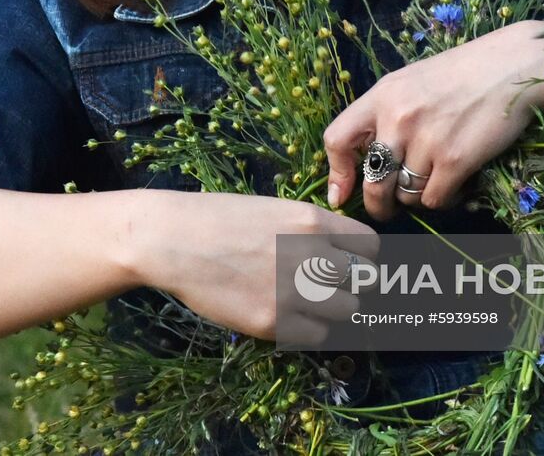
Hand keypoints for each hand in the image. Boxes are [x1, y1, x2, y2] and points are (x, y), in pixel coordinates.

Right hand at [138, 191, 377, 343]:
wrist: (173, 239)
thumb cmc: (219, 219)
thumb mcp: (275, 209)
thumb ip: (311, 230)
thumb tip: (343, 254)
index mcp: (312, 221)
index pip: (369, 246)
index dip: (363, 256)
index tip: (351, 262)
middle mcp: (311, 255)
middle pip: (366, 280)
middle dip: (353, 283)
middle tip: (332, 285)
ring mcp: (293, 291)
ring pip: (348, 310)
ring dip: (334, 308)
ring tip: (309, 302)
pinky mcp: (273, 322)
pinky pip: (317, 335)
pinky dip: (309, 329)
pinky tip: (289, 316)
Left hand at [323, 21, 543, 220]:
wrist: (513, 67)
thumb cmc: (462, 75)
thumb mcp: (411, 83)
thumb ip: (386, 114)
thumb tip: (365, 159)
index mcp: (382, 96)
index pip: (337, 140)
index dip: (337, 174)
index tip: (341, 195)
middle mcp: (398, 118)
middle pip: (372, 183)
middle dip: (378, 205)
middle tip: (389, 207)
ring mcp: (426, 140)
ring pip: (407, 195)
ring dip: (419, 195)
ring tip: (437, 177)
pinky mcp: (455, 160)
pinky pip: (435, 200)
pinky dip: (446, 198)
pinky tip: (458, 181)